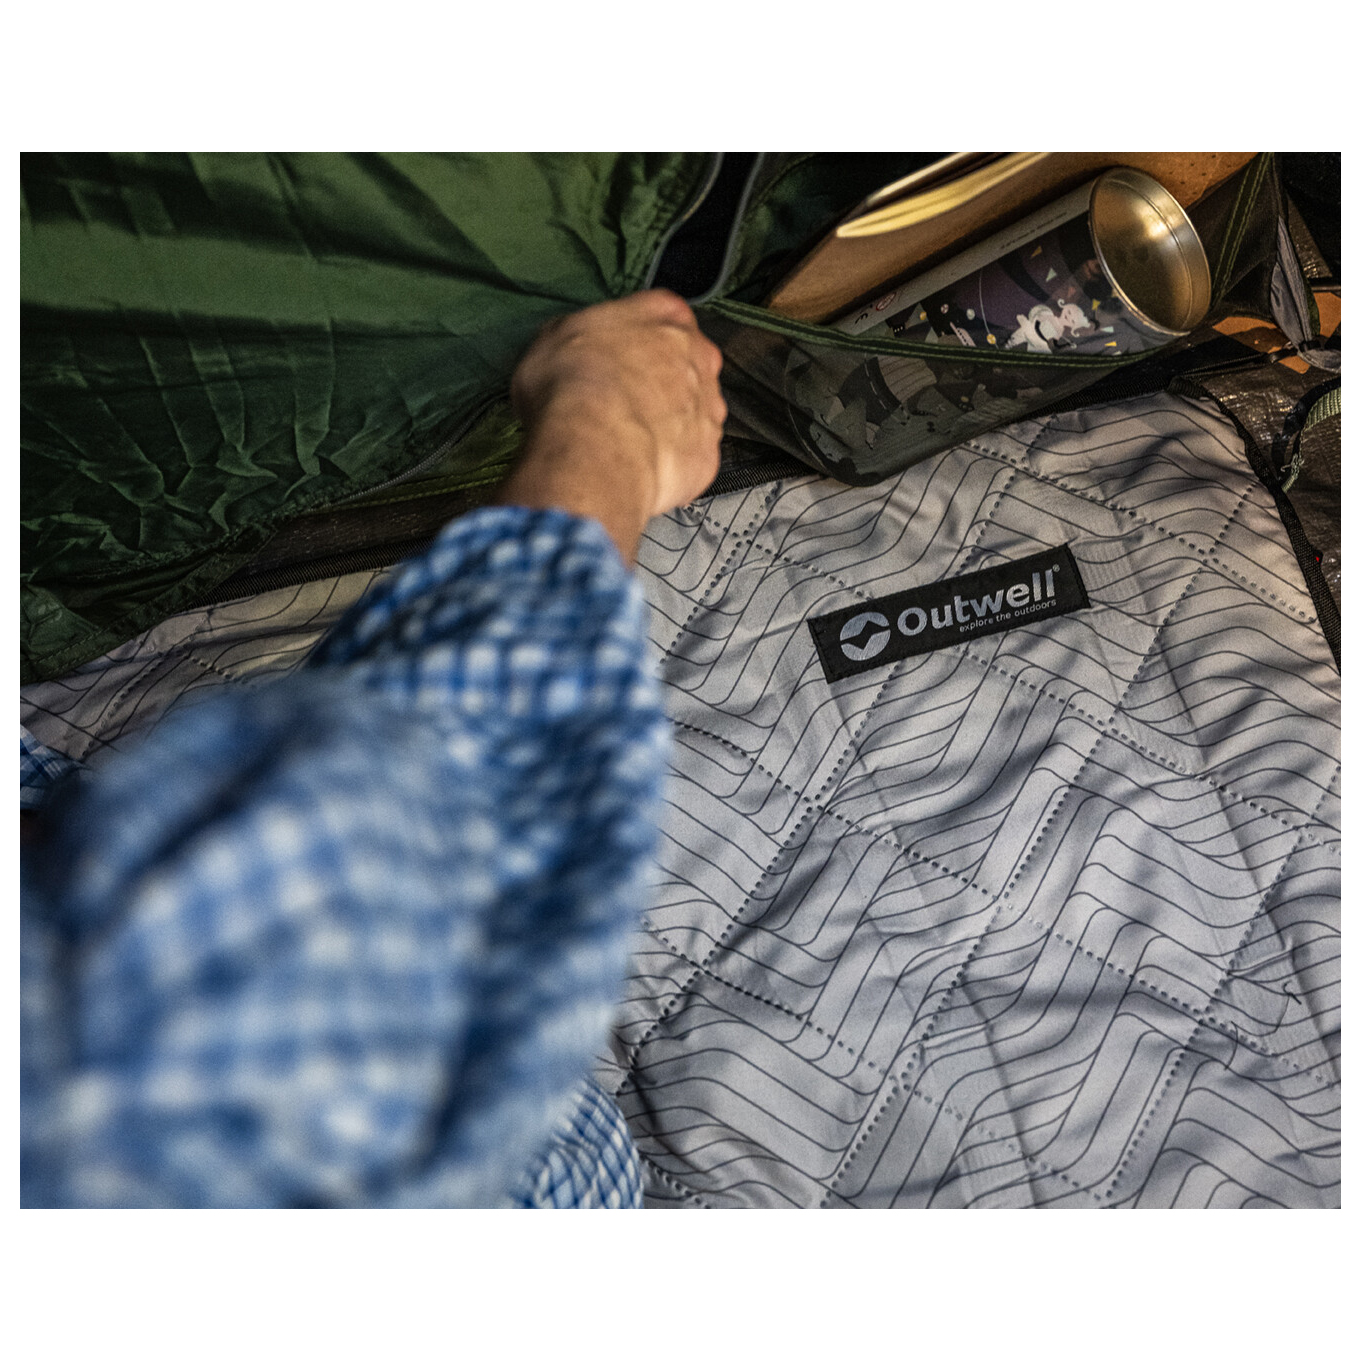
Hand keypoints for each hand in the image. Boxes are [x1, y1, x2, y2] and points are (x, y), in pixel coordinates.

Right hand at [497, 290, 725, 562]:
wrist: (594, 450)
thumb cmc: (572, 389)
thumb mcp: (556, 336)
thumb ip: (586, 333)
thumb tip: (580, 347)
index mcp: (665, 316)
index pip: (665, 314)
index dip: (642, 338)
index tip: (622, 354)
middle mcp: (698, 358)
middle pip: (688, 364)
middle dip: (661, 381)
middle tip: (624, 400)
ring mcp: (708, 409)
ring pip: (694, 412)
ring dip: (670, 423)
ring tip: (629, 439)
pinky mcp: (707, 455)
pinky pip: (692, 456)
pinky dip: (671, 462)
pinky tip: (640, 466)